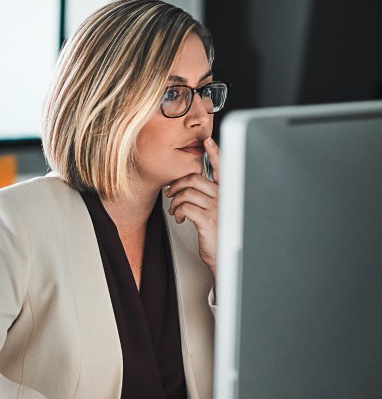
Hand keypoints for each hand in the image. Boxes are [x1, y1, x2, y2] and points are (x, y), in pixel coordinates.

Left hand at [165, 136, 219, 279]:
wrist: (225, 258)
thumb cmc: (220, 235)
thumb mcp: (217, 213)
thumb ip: (209, 198)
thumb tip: (189, 186)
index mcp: (228, 193)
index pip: (223, 167)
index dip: (215, 152)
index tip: (207, 140)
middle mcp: (224, 197)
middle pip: (195, 178)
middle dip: (177, 184)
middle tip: (170, 193)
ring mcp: (218, 208)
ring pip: (187, 191)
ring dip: (175, 200)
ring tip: (176, 210)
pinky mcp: (208, 219)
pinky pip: (185, 206)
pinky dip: (178, 211)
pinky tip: (181, 218)